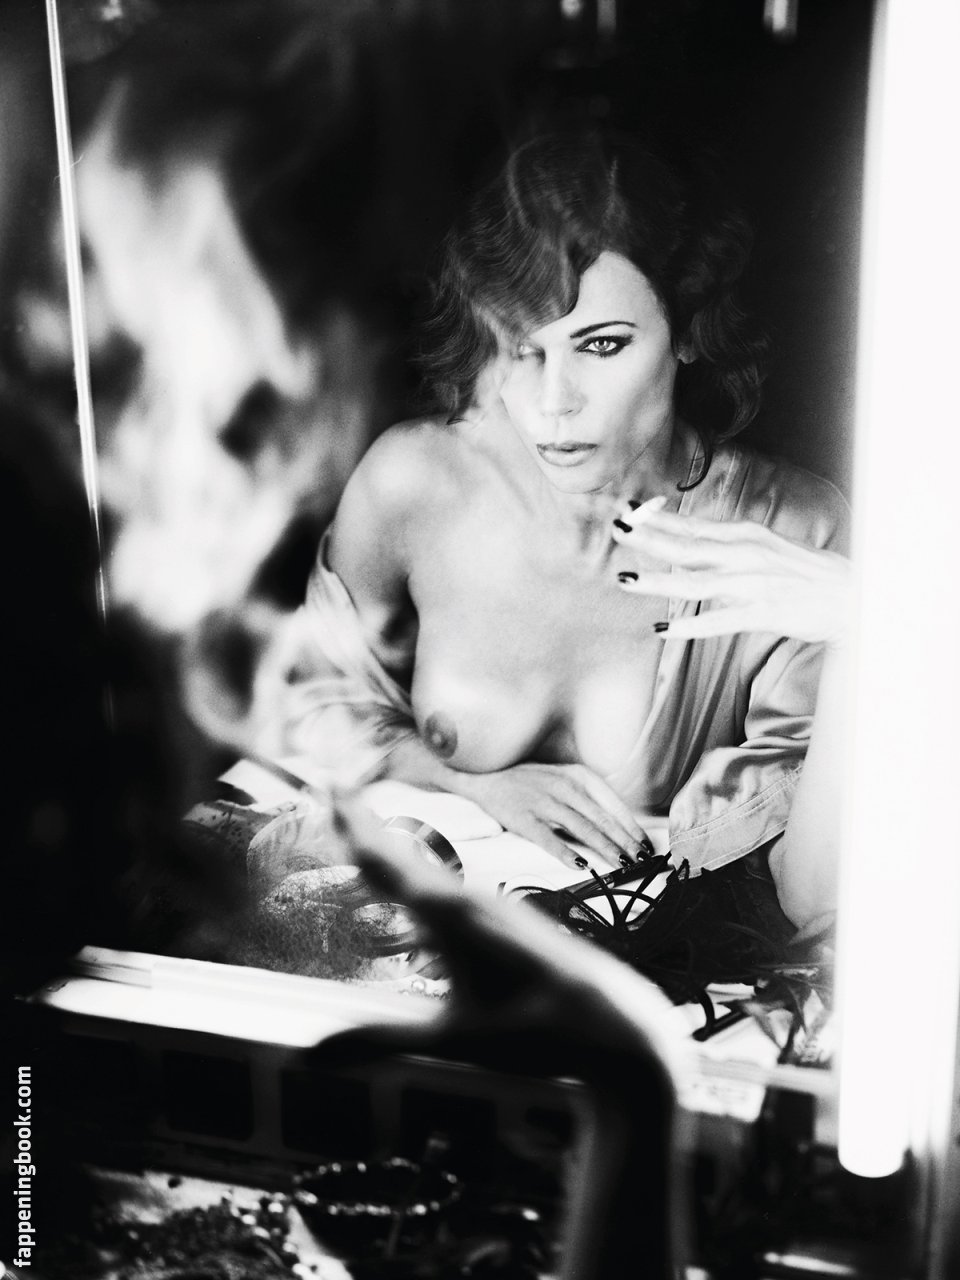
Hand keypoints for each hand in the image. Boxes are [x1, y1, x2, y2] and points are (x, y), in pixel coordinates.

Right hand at [455, 761, 650, 870]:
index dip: (631, 827)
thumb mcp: (563, 777)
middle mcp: (564, 786)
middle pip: (602, 819)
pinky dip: (565, 852)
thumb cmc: (530, 780)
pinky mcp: (524, 818)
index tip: (645, 845)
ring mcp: (544, 802)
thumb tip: (619, 825)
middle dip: (625, 842)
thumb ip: (588, 796)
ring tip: (620, 864)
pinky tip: (580, 865)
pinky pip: (548, 839)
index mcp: (578, 775)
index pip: (613, 804)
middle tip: (641, 861)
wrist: (485, 775)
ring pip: (582, 828)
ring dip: (604, 848)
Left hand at [612, 496, 850, 647]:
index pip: (692, 525)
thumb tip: (686, 547)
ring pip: (696, 582)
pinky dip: (691, 626)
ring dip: (658, 581)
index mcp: (745, 535)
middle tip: (615, 528)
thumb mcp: (763, 549)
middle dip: (648, 538)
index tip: (626, 508)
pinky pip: (720, 620)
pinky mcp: (764, 611)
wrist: (851, 596)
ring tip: (626, 581)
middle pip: (687, 545)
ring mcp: (754, 583)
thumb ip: (726, 547)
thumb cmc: (803, 574)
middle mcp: (746, 554)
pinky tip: (663, 629)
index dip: (656, 518)